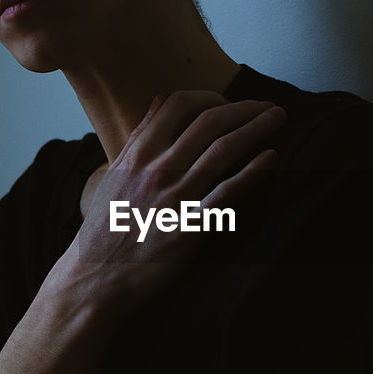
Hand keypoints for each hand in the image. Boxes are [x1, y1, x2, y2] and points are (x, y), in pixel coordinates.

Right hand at [62, 90, 284, 314]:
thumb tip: (159, 100)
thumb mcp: (115, 173)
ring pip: (223, 151)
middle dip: (245, 108)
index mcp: (139, 154)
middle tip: (269, 107)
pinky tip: (271, 158)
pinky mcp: (189, 228)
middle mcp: (157, 170)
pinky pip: (227, 194)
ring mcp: (175, 198)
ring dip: (256, 129)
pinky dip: (252, 172)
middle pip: (210, 122)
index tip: (230, 103)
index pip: (180, 105)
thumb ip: (139, 135)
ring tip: (277, 119)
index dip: (212, 96)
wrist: (95, 276)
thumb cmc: (106, 226)